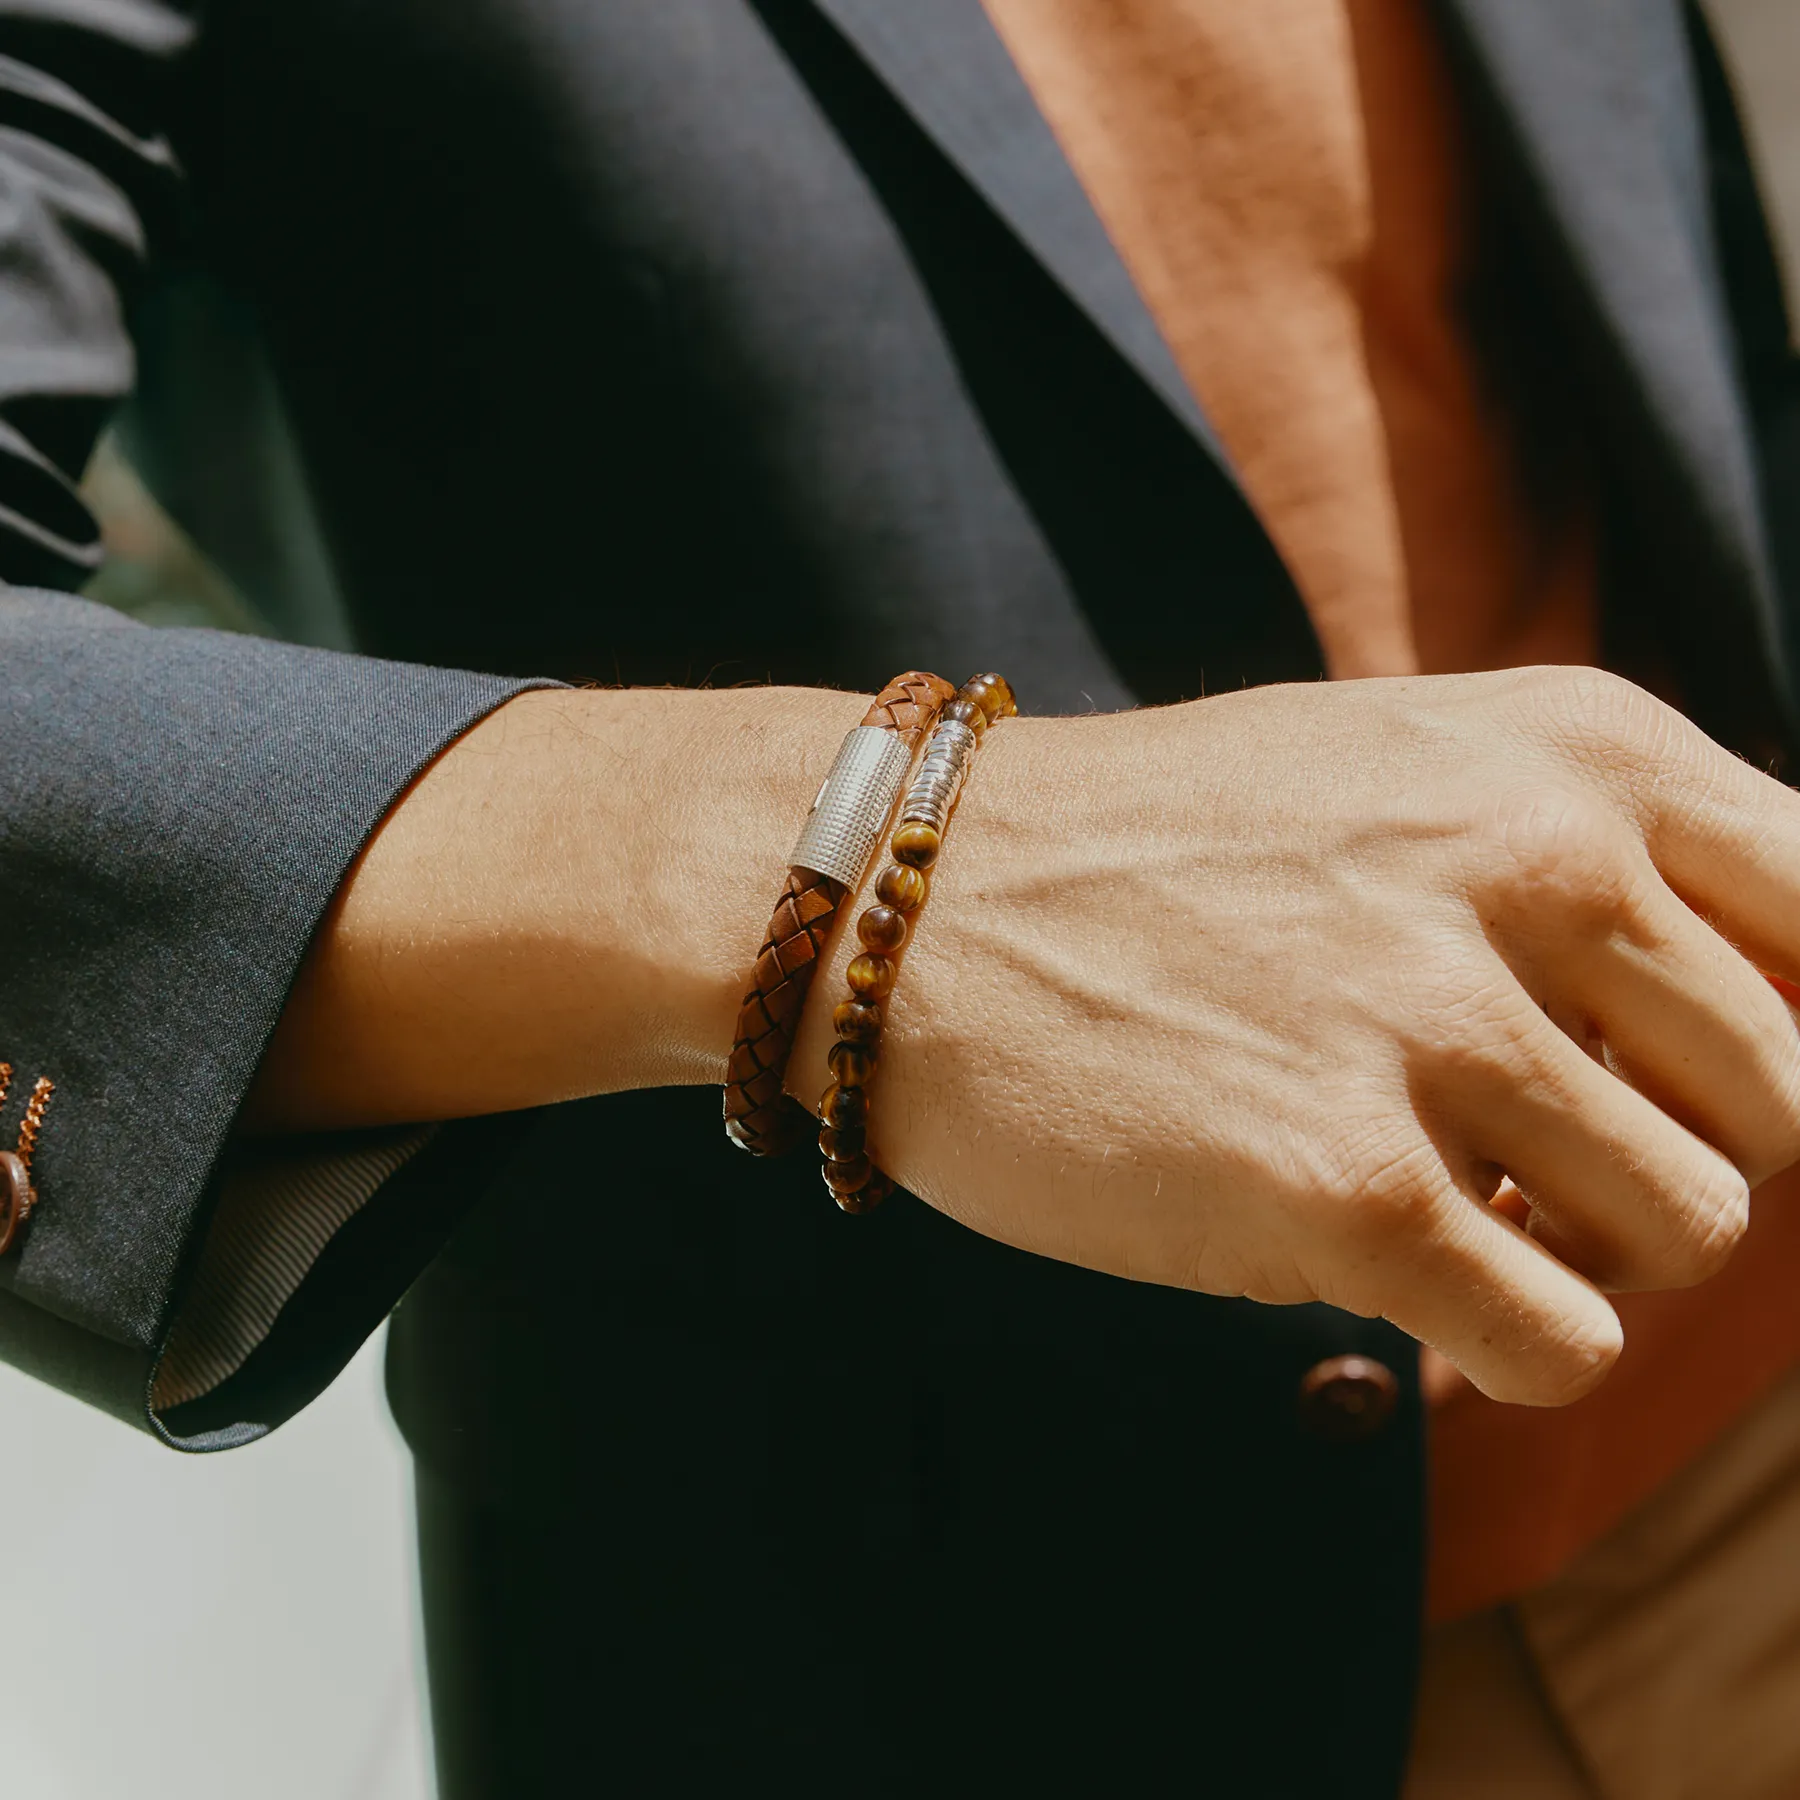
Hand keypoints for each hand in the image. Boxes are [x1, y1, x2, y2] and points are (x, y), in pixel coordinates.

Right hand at [791, 667, 1799, 1405]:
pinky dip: (1507, 1348)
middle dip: (1677, 1158)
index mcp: (1572, 748)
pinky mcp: (1342, 1183)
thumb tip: (1769, 1016)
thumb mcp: (1402, 769)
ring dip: (1585, 1255)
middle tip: (1533, 1161)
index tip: (1682, 1087)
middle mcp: (1532, 862)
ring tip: (1451, 1213)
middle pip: (1784, 1100)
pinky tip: (1405, 1293)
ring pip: (1692, 1233)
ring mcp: (1434, 1021)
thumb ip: (1591, 854)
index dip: (1788, 1035)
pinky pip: (1562, 1342)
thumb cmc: (1163, 852)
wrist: (917, 904)